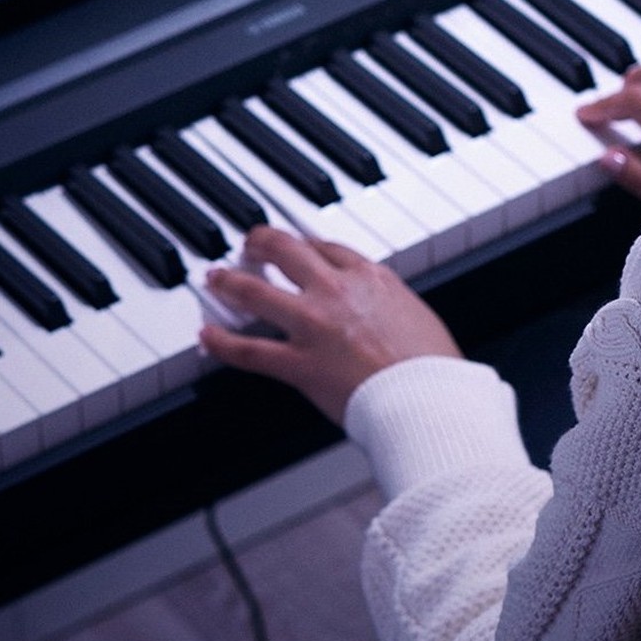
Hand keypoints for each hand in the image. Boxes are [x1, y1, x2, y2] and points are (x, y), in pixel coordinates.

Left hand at [200, 226, 461, 424]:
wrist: (429, 398)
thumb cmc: (433, 368)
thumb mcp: (418, 316)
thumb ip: (390, 307)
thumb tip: (383, 313)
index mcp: (370, 277)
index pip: (327, 247)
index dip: (303, 243)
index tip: (294, 245)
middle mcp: (336, 291)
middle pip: (286, 251)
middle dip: (261, 242)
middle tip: (249, 244)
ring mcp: (313, 325)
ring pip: (256, 292)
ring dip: (229, 281)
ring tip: (215, 277)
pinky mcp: (299, 363)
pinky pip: (249, 351)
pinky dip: (221, 343)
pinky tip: (207, 336)